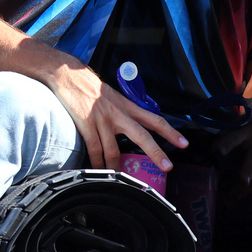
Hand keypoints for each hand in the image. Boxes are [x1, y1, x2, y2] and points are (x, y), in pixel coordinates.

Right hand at [45, 59, 186, 171]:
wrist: (67, 74)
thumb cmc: (87, 83)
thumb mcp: (111, 94)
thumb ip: (121, 109)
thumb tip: (129, 122)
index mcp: (126, 105)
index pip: (153, 118)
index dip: (170, 131)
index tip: (183, 143)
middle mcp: (118, 113)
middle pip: (141, 136)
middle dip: (156, 153)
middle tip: (167, 167)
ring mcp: (102, 120)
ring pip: (114, 150)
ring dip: (117, 166)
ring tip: (120, 177)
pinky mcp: (86, 124)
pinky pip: (94, 148)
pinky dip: (96, 162)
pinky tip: (98, 168)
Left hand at [212, 111, 251, 199]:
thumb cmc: (250, 124)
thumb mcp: (238, 121)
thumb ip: (226, 133)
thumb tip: (212, 149)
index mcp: (248, 130)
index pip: (235, 137)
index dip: (227, 143)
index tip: (218, 151)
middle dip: (249, 170)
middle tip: (242, 182)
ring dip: (251, 186)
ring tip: (236, 197)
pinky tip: (251, 193)